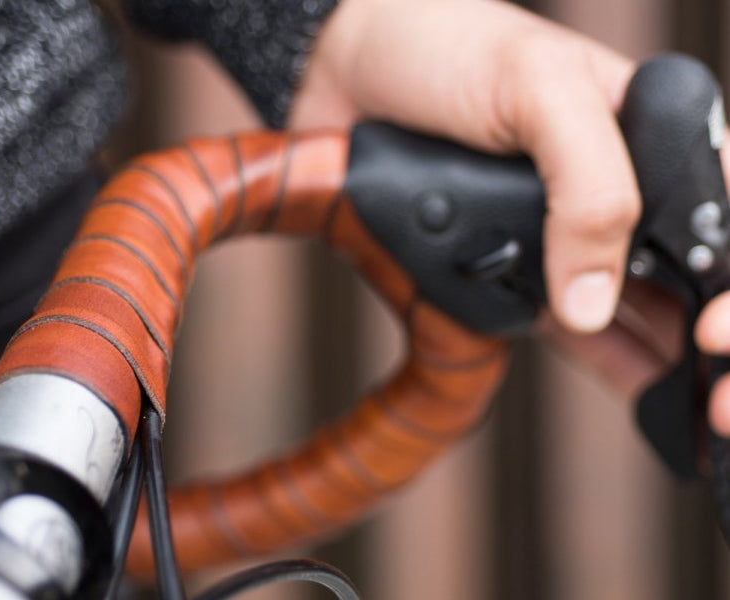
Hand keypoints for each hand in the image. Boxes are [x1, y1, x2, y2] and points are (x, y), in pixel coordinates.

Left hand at [290, 0, 729, 434]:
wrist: (343, 68)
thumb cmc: (441, 47)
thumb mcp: (535, 89)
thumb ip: (588, 187)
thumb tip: (596, 301)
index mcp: (651, 130)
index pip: (725, 212)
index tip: (719, 331)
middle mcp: (617, 185)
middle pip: (692, 269)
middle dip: (708, 329)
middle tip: (717, 396)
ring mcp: (563, 231)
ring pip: (638, 305)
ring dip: (667, 355)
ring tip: (694, 412)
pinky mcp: (512, 263)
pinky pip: (570, 321)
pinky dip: (606, 359)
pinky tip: (642, 395)